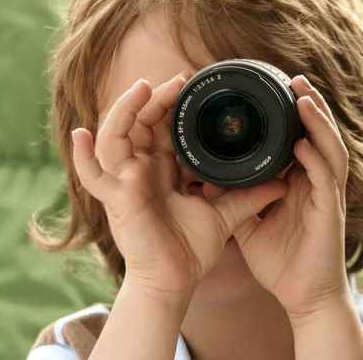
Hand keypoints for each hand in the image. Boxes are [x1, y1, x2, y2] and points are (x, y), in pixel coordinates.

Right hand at [71, 73, 286, 300]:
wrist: (175, 282)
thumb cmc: (190, 249)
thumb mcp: (224, 215)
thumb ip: (248, 196)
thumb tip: (283, 183)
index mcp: (163, 169)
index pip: (162, 128)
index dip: (172, 104)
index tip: (191, 84)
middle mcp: (141, 171)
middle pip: (139, 124)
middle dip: (155, 99)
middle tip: (178, 81)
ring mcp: (124, 184)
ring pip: (115, 137)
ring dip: (125, 111)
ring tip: (142, 88)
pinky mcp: (115, 201)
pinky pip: (92, 176)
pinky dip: (81, 156)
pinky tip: (80, 134)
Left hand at [232, 75, 349, 319]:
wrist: (303, 299)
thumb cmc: (281, 263)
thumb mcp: (249, 225)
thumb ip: (235, 201)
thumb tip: (208, 182)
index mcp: (300, 184)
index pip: (301, 140)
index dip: (294, 115)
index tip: (277, 91)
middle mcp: (317, 184)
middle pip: (320, 136)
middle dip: (310, 105)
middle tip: (295, 79)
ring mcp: (327, 197)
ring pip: (330, 148)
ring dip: (318, 121)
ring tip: (303, 95)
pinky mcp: (330, 213)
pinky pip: (326, 178)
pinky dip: (316, 157)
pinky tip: (303, 142)